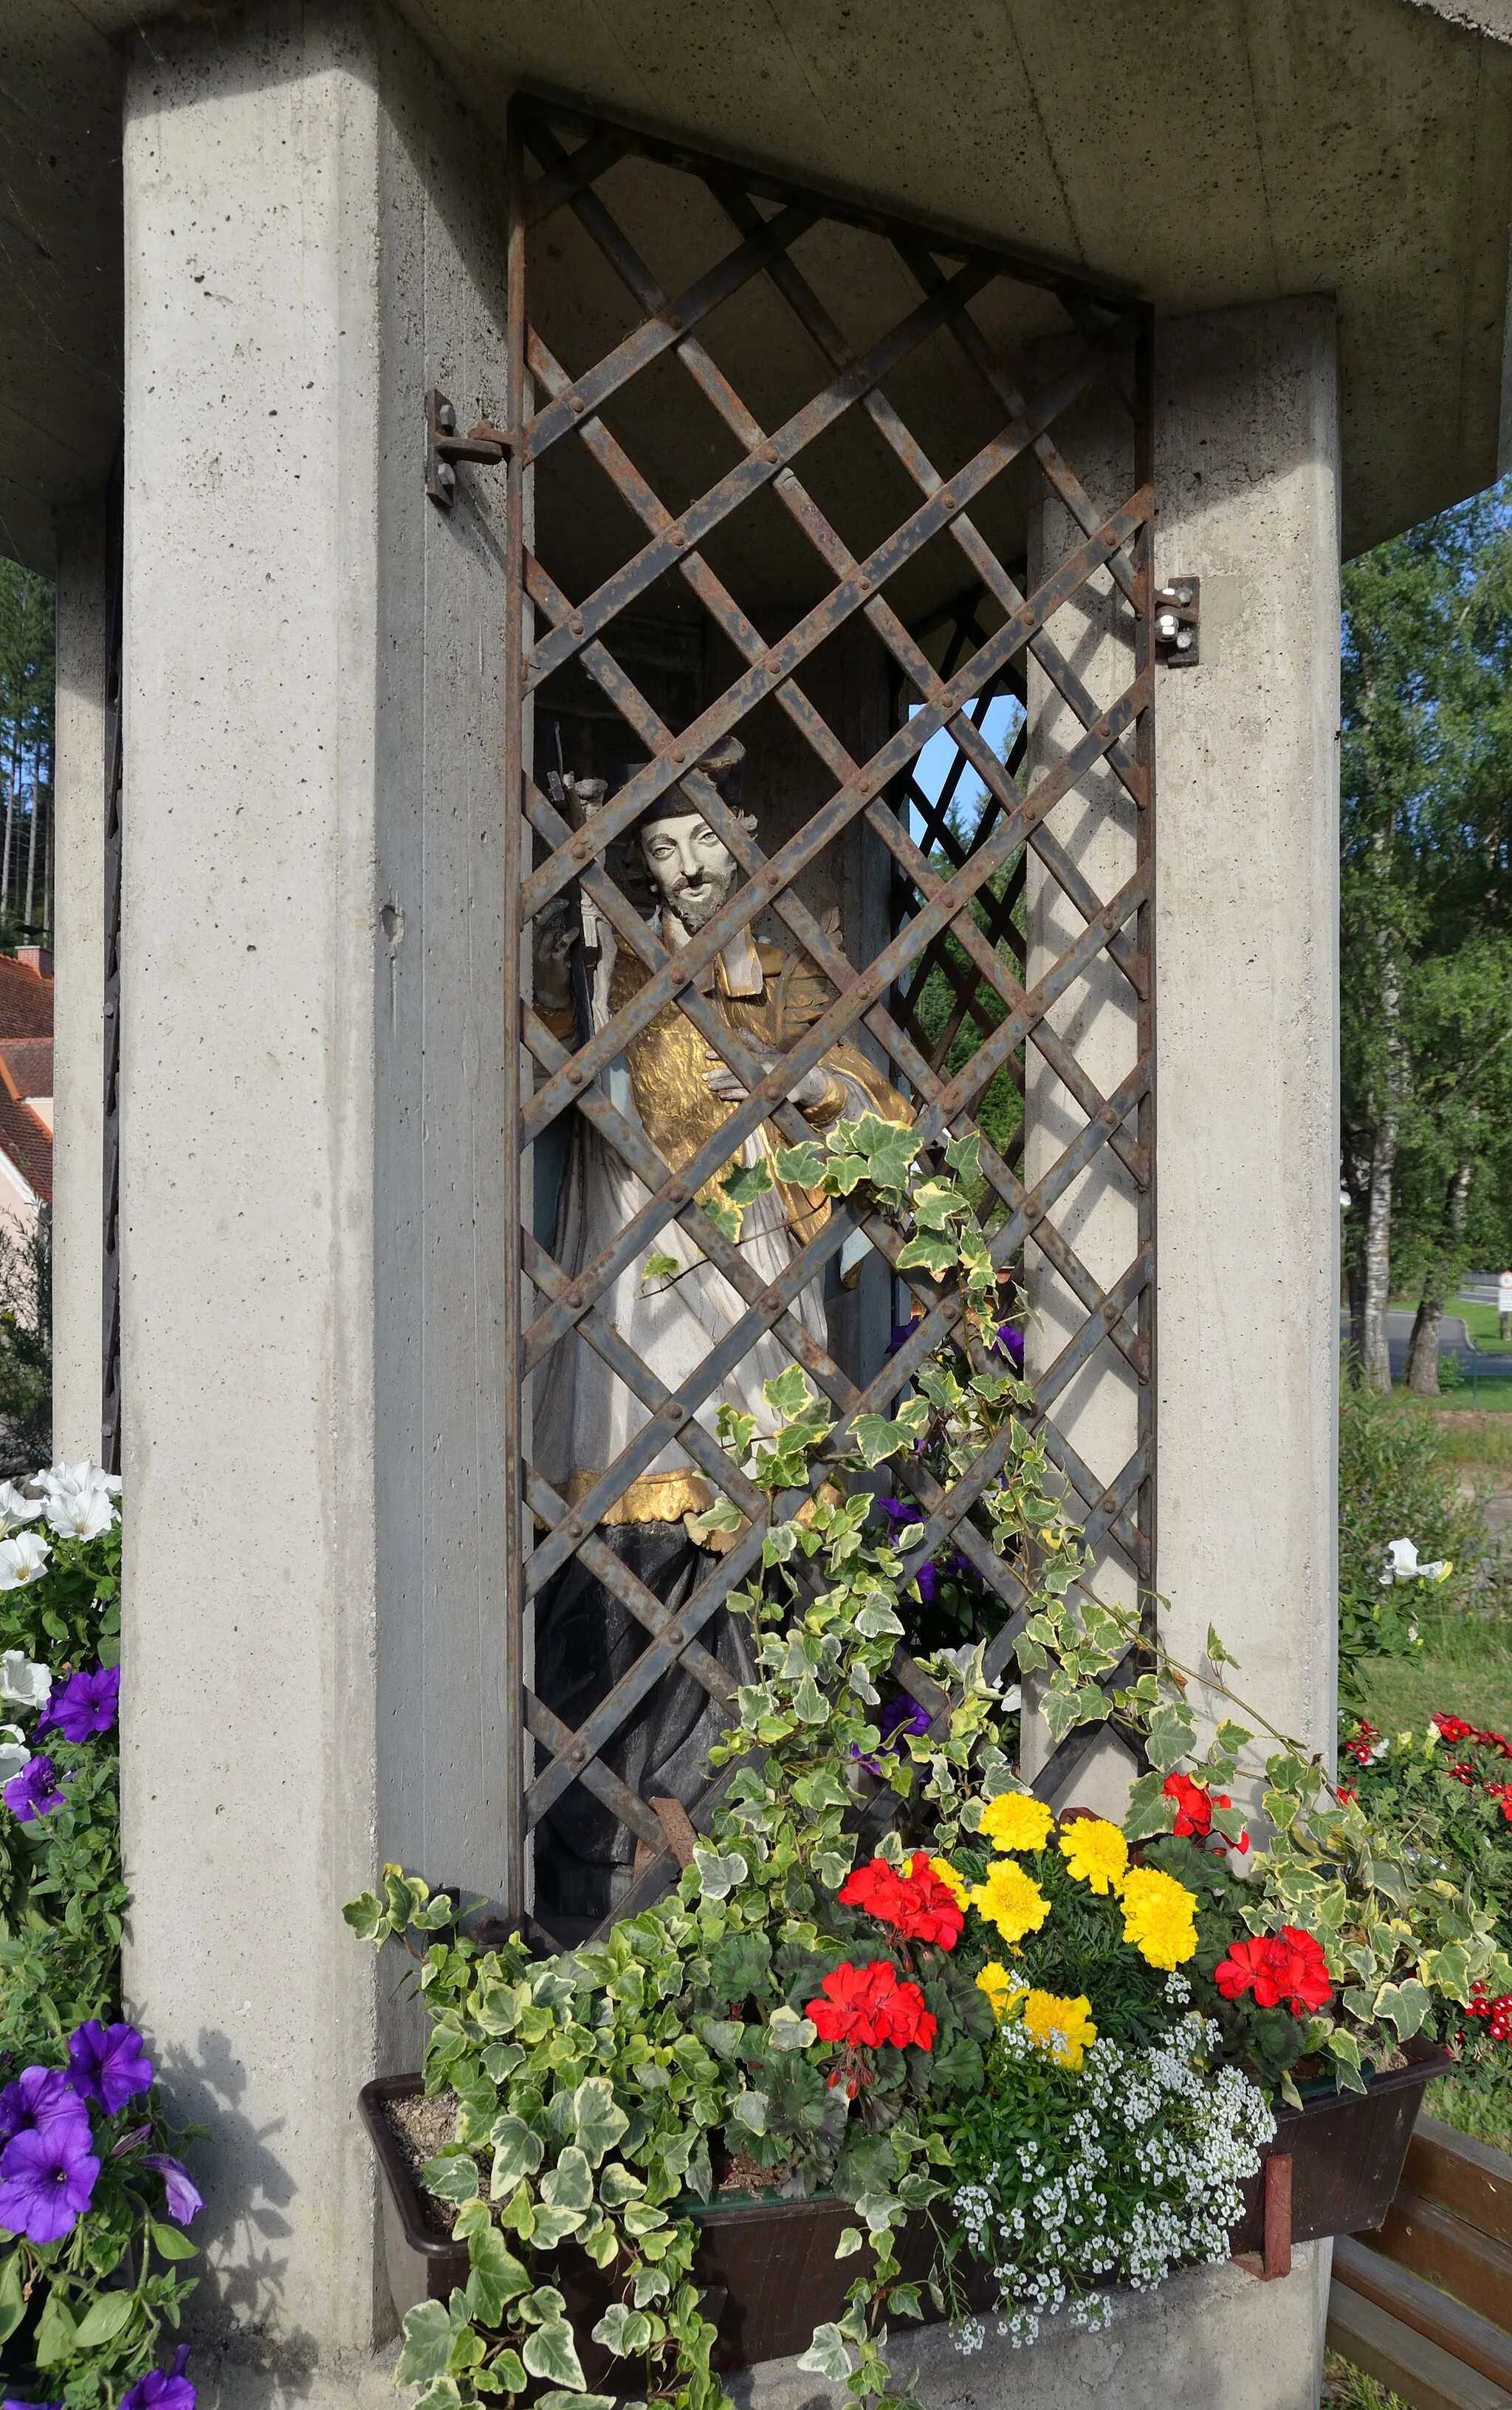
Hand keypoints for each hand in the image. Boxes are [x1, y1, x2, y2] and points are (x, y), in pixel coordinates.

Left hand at [704, 1048, 830, 1110]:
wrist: (807, 1082)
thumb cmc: (785, 1065)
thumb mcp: (770, 1051)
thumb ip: (754, 1043)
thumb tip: (738, 1031)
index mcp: (762, 1055)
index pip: (738, 1053)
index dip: (721, 1054)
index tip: (707, 1054)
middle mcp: (762, 1067)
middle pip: (736, 1069)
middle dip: (719, 1073)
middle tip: (705, 1076)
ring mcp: (765, 1081)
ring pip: (739, 1082)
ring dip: (723, 1084)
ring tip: (710, 1085)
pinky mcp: (768, 1094)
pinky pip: (747, 1095)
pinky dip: (734, 1094)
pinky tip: (723, 1094)